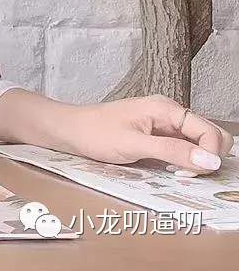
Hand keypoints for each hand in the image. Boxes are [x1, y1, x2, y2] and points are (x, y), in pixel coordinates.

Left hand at [62, 94, 233, 175]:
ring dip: (195, 161)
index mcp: (166, 108)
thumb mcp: (134, 144)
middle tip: (185, 173)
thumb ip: (172, 151)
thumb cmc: (96, 134)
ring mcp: (165, 124)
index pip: (210, 131)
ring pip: (199, 144)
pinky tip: (168, 169)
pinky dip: (184, 161)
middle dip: (207, 158)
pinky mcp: (159, 136)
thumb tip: (212, 161)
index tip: (191, 173)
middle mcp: (170, 113)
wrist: (70, 130)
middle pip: (211, 136)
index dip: (210, 154)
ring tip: (174, 172)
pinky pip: (184, 149)